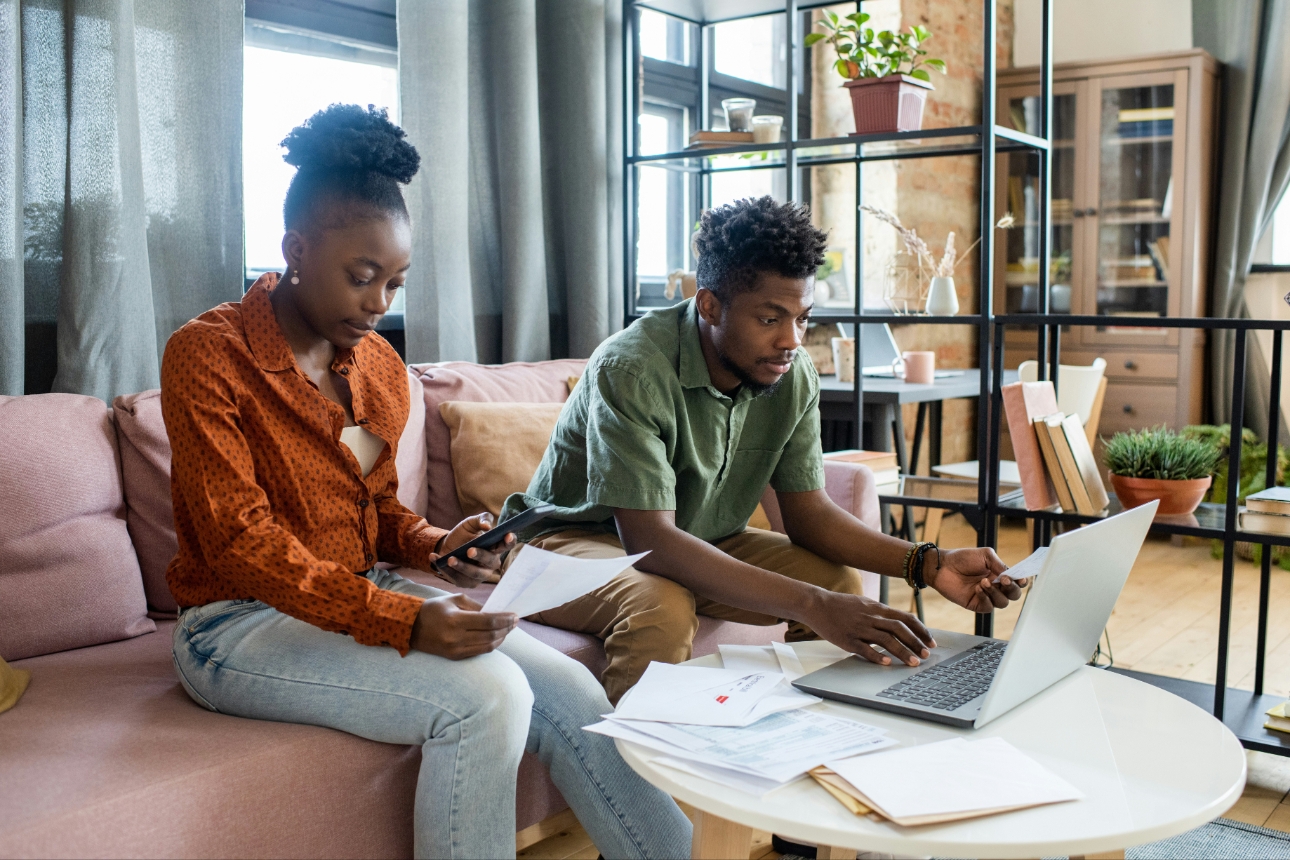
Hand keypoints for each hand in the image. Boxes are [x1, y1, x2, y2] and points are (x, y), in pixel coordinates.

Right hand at [409, 593, 516, 659]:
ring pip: (487, 646)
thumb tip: (496, 612)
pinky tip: (496, 637)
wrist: (410, 627)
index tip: (515, 615)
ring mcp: (455, 650)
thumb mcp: (454, 600)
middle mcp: (456, 637)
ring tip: (508, 629)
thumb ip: (476, 606)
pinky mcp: (454, 657)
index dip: (504, 619)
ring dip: (501, 637)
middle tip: (515, 621)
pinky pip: (478, 652)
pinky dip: (491, 644)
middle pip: (490, 634)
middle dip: (506, 628)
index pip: (488, 621)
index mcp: (455, 620)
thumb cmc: (433, 609)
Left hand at [430, 513, 515, 587]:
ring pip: (474, 574)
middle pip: (490, 561)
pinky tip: (434, 557)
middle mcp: (490, 564)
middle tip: (470, 550)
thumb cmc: (463, 535)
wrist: (446, 546)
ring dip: (462, 567)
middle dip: (481, 556)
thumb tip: (488, 526)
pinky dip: (444, 569)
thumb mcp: (471, 523)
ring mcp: (479, 575)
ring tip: (450, 559)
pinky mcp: (465, 582)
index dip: (509, 541)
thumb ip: (481, 519)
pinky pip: (456, 578)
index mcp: (495, 548)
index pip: (506, 545)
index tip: (507, 535)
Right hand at [807, 591, 936, 666]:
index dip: (921, 630)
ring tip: (913, 663)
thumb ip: (881, 612)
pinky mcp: (847, 639)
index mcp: (877, 608)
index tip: (930, 641)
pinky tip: (887, 663)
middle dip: (916, 643)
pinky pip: (864, 649)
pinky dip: (877, 656)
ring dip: (902, 652)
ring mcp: (859, 628)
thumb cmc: (841, 605)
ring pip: (886, 640)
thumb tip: (898, 622)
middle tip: (926, 655)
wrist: (816, 604)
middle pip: (899, 629)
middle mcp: (871, 617)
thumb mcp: (864, 603)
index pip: (906, 618)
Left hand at [926, 547, 1026, 612]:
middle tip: (1003, 580)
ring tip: (984, 582)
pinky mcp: (977, 604)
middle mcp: (996, 586)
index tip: (1021, 579)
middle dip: (1012, 588)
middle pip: (1014, 595)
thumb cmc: (962, 558)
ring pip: (1003, 602)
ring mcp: (987, 596)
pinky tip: (977, 588)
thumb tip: (1011, 575)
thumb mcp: (985, 555)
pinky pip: (989, 607)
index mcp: (1000, 574)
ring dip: (996, 592)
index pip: (1018, 581)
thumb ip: (1000, 565)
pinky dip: (985, 598)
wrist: (943, 567)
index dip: (1022, 581)